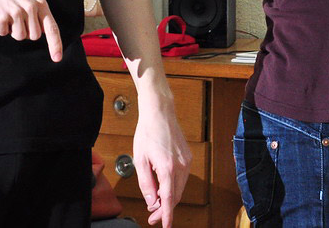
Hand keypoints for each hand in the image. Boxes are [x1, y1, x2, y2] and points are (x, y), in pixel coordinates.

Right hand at [0, 0, 62, 61]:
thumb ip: (37, 12)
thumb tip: (42, 33)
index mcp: (40, 2)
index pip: (52, 27)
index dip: (56, 44)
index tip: (57, 58)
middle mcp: (31, 7)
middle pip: (34, 36)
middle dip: (24, 32)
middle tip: (15, 17)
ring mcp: (17, 12)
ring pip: (19, 36)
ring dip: (11, 30)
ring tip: (5, 14)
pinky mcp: (2, 16)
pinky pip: (2, 33)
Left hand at [133, 102, 191, 227]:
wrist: (160, 113)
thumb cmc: (148, 132)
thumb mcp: (140, 160)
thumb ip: (146, 183)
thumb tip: (152, 201)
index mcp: (167, 167)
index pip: (169, 199)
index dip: (167, 215)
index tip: (165, 226)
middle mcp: (181, 165)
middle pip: (176, 196)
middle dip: (165, 208)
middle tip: (153, 216)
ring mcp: (187, 161)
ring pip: (180, 187)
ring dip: (169, 197)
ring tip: (155, 200)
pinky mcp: (188, 157)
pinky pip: (182, 178)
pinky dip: (174, 186)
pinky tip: (163, 186)